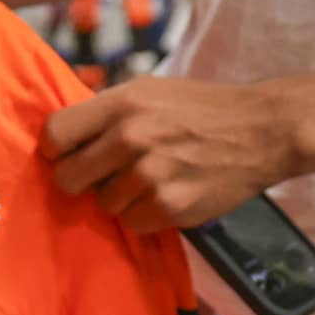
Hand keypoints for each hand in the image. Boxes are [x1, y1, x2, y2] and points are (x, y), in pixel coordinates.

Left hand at [42, 76, 302, 233]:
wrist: (260, 131)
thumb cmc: (201, 107)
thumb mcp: (150, 91)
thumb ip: (108, 110)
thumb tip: (64, 136)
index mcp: (121, 104)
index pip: (54, 134)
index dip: (55, 149)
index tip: (66, 154)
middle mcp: (130, 139)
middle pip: (68, 178)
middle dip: (81, 179)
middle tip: (105, 174)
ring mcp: (149, 177)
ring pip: (104, 205)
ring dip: (121, 197)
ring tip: (151, 178)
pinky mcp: (170, 208)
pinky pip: (134, 223)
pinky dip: (146, 214)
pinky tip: (168, 193)